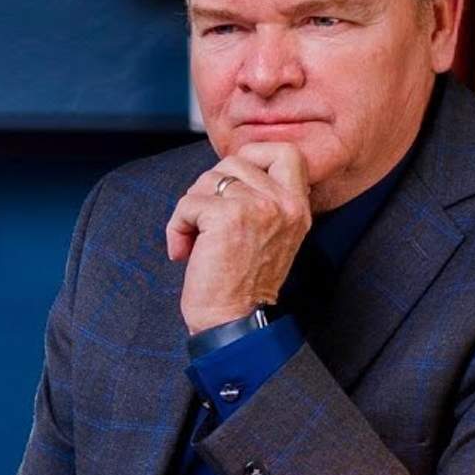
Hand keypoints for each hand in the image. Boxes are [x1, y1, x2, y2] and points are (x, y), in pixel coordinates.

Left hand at [166, 142, 312, 333]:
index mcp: (297, 206)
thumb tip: (226, 169)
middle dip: (210, 188)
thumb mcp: (268, 233)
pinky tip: (184, 252)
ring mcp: (258, 207)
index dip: (251, 156)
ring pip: (208, 180)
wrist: (235, 322)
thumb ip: (260, 198)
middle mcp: (284, 202)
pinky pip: (188, 203)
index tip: (232, 185)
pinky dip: (177, 227)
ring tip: (196, 242)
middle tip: (206, 222)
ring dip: (191, 210)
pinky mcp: (227, 216)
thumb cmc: (241, 283)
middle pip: (234, 162)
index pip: (284, 151)